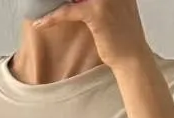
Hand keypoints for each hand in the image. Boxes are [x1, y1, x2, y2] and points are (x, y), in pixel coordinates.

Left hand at [33, 0, 149, 70]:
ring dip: (55, 1)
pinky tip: (41, 23)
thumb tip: (73, 0)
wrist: (131, 56)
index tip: (62, 0)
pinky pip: (68, 10)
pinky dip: (53, 17)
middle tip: (47, 1)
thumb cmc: (120, 34)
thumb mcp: (113, 6)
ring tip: (42, 5)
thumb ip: (96, 0)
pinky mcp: (97, 12)